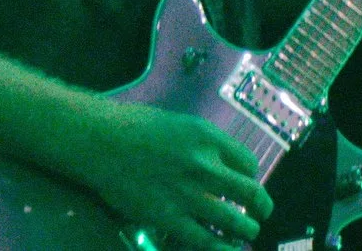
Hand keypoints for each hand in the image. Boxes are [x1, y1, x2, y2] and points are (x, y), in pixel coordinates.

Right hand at [62, 100, 271, 246]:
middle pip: (250, 192)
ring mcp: (188, 195)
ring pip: (234, 220)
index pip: (248, 162)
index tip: (249, 182)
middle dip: (261, 206)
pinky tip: (228, 250)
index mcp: (207, 137)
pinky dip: (221, 249)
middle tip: (261, 213)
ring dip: (246, 229)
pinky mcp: (169, 218)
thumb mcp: (178, 124)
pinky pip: (204, 240)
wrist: (100, 141)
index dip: (252, 176)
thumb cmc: (134, 126)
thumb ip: (201, 145)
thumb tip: (217, 166)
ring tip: (247, 232)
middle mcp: (205, 166)